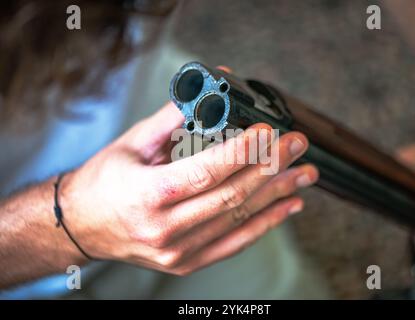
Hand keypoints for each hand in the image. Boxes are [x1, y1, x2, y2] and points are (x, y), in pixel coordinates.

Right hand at [59, 102, 317, 274]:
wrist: (83, 225)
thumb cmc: (105, 183)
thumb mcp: (133, 144)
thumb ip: (173, 117)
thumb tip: (207, 90)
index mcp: (148, 195)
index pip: (207, 171)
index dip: (243, 151)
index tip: (269, 131)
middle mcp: (164, 229)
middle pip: (231, 195)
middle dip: (271, 166)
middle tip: (296, 144)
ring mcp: (178, 251)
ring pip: (239, 219)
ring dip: (277, 194)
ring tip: (304, 173)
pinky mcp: (187, 262)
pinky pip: (235, 243)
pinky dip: (266, 223)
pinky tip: (288, 205)